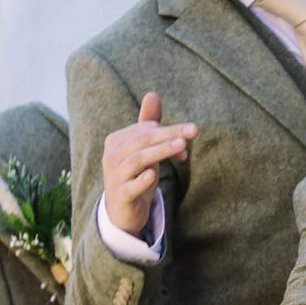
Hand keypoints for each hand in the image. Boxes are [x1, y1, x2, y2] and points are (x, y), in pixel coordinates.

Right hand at [101, 92, 196, 237]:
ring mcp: (114, 176)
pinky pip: (130, 187)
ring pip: (137, 160)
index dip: (169, 131)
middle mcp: (112, 156)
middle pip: (143, 140)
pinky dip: (142, 181)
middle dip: (170, 134)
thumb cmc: (136, 174)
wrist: (123, 210)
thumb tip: (152, 94)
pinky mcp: (121, 196)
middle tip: (194, 130)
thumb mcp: (144, 149)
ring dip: (160, 151)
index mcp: (117, 141)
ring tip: (181, 147)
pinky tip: (153, 175)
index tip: (190, 137)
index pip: (145, 129)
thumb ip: (148, 123)